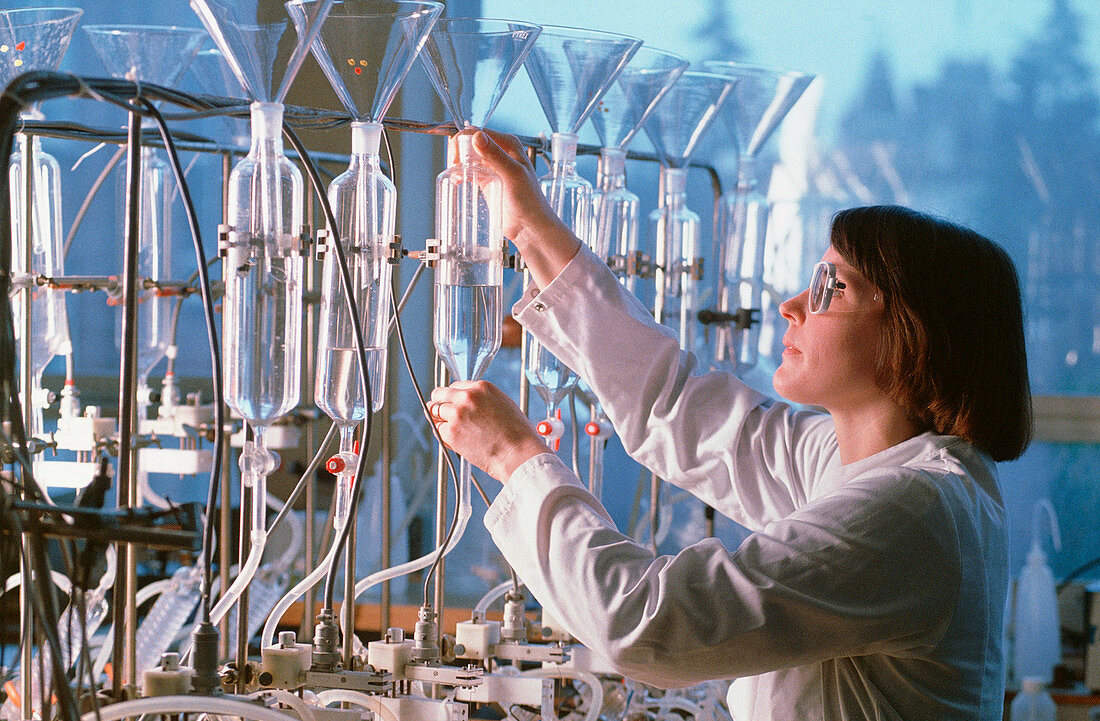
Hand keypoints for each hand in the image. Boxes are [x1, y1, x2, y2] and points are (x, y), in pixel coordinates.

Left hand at [428, 380, 547, 483]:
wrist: (517, 452)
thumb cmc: (517, 433)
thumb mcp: (503, 404)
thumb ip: (483, 400)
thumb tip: (471, 404)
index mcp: (481, 388)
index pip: (455, 386)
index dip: (453, 396)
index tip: (451, 402)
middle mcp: (467, 397)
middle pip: (439, 394)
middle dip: (438, 402)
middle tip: (438, 411)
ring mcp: (457, 414)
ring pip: (434, 411)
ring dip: (438, 419)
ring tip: (445, 427)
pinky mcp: (451, 432)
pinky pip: (437, 430)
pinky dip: (442, 435)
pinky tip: (453, 440)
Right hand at [459, 129, 581, 290]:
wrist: (530, 226)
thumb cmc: (529, 201)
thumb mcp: (512, 174)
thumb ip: (496, 155)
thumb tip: (477, 137)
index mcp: (509, 144)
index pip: (478, 132)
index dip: (463, 141)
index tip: (457, 158)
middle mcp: (500, 152)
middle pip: (470, 143)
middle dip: (458, 152)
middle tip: (455, 168)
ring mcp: (493, 167)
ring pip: (468, 157)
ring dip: (458, 164)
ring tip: (457, 177)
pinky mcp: (487, 180)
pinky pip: (470, 171)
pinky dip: (461, 173)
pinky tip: (459, 182)